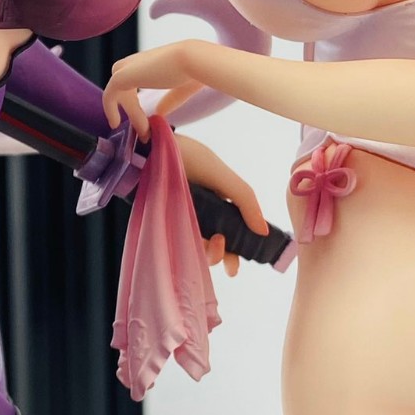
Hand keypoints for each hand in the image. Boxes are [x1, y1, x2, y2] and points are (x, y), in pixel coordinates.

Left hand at [103, 40, 206, 135]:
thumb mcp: (181, 89)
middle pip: (122, 85)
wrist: (193, 60)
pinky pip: (110, 94)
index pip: (133, 78)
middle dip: (131, 109)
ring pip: (117, 91)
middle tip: (143, 132)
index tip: (146, 123)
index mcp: (152, 62)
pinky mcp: (121, 75)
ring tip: (144, 132)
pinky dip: (112, 110)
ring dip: (130, 113)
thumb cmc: (195, 70)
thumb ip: (170, 100)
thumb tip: (159, 112)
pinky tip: (118, 123)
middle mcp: (138, 62)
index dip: (135, 101)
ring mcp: (128, 67)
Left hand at [175, 132, 267, 278]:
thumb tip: (263, 231)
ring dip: (210, 253)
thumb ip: (245, 201)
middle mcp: (200, 213)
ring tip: (215, 242)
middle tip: (225, 254)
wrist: (151, 148)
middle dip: (223, 256)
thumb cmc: (188, 157)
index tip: (236, 266)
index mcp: (217, 203)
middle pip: (214, 245)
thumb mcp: (223, 177)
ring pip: (197, 247)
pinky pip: (176, 241)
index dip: (236, 251)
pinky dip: (186, 248)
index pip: (230, 232)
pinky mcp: (162, 220)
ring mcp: (180, 217)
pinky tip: (195, 244)